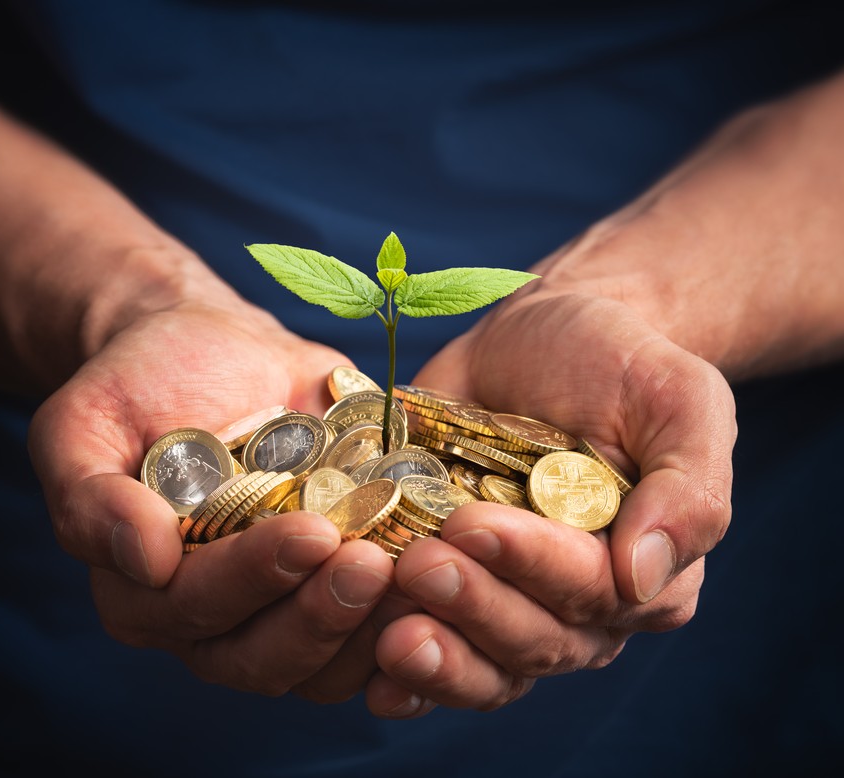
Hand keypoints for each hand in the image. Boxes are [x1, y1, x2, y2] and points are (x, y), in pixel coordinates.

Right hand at [28, 298, 395, 695]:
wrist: (212, 350)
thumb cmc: (139, 384)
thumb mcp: (84, 425)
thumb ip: (89, 496)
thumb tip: (141, 559)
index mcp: (145, 592)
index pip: (196, 610)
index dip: (253, 580)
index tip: (309, 533)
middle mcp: (215, 616)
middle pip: (267, 655)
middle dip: (321, 617)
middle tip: (371, 564)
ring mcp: (282, 605)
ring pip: (327, 662)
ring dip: (374, 630)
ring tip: (420, 577)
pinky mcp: (335, 584)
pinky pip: (374, 629)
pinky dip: (411, 615)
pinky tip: (449, 578)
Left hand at [362, 292, 734, 714]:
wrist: (538, 340)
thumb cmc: (617, 363)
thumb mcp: (677, 398)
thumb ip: (688, 488)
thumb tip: (644, 579)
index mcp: (645, 569)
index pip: (592, 590)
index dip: (531, 565)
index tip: (471, 526)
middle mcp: (581, 606)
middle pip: (533, 638)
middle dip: (473, 606)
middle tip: (417, 564)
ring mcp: (513, 603)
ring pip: (486, 666)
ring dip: (437, 659)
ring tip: (386, 628)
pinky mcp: (457, 594)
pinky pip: (440, 657)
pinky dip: (408, 680)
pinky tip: (374, 681)